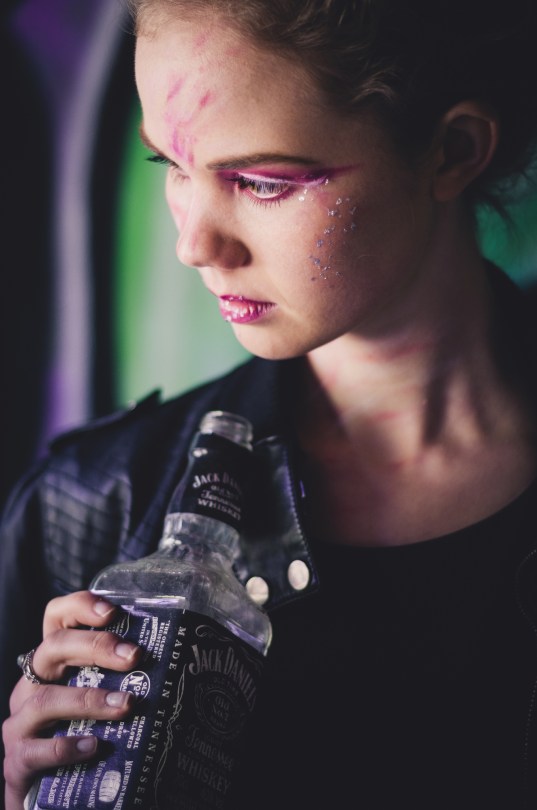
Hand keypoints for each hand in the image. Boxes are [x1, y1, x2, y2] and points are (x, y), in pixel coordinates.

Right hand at [2, 590, 141, 809]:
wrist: (45, 795)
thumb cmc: (81, 732)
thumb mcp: (99, 697)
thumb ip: (120, 679)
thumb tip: (174, 665)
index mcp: (54, 662)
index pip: (56, 618)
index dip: (80, 606)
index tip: (112, 612)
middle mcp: (32, 683)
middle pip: (54, 648)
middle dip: (96, 647)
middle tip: (134, 656)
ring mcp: (21, 720)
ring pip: (47, 699)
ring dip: (90, 699)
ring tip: (127, 704)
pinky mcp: (18, 759)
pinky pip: (37, 749)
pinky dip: (67, 747)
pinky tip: (94, 746)